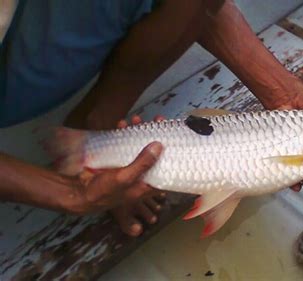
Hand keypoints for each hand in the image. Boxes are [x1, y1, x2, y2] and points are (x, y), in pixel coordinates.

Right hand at [109, 114, 166, 236]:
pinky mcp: (114, 158)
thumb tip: (159, 146)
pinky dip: (122, 132)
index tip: (176, 138)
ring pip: (137, 145)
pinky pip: (122, 142)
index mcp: (146, 183)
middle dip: (155, 135)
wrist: (76, 192)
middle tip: (158, 120)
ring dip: (138, 131)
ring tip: (138, 119)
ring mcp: (127, 165)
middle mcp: (139, 174)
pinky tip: (122, 124)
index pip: (166, 169)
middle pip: (152, 152)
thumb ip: (142, 164)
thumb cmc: (102, 192)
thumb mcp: (124, 178)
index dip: (172, 155)